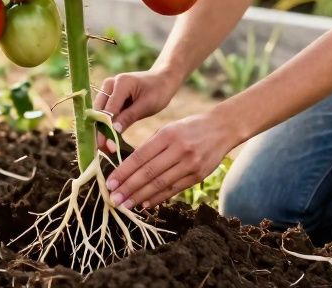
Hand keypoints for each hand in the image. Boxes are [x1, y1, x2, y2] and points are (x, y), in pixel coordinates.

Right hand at [92, 69, 178, 154]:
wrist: (162, 79)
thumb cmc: (158, 91)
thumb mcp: (146, 105)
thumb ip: (129, 117)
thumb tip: (113, 132)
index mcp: (121, 83)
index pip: (108, 110)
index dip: (106, 129)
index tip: (106, 147)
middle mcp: (110, 84)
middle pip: (99, 111)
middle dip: (99, 131)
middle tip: (102, 151)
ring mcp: (108, 89)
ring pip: (99, 113)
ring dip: (100, 129)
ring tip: (103, 148)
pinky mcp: (109, 96)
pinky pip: (104, 112)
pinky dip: (105, 125)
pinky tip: (107, 139)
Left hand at [104, 108, 239, 209]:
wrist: (221, 129)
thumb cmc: (189, 128)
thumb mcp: (169, 129)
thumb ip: (150, 146)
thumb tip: (127, 167)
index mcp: (168, 135)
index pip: (140, 156)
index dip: (124, 172)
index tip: (110, 182)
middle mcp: (180, 150)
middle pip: (149, 173)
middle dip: (129, 188)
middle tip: (114, 198)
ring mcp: (190, 164)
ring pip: (160, 184)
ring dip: (140, 196)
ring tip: (126, 204)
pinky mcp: (198, 176)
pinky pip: (174, 189)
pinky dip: (158, 198)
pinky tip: (145, 204)